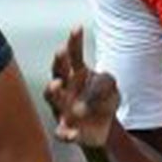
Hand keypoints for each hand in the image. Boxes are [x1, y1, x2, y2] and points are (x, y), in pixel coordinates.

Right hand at [43, 25, 120, 148]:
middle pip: (57, 72)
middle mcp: (64, 89)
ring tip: (56, 84)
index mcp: (75, 75)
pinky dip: (65, 133)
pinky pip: (61, 132)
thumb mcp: (110, 86)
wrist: (102, 129)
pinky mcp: (66, 130)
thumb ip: (105, 80)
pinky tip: (72, 133)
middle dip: (58, 62)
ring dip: (52, 90)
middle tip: (61, 51)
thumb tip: (95, 84)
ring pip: (51, 98)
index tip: (78, 28)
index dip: (74, 42)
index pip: (73, 55)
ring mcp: (62, 108)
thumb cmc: (102, 101)